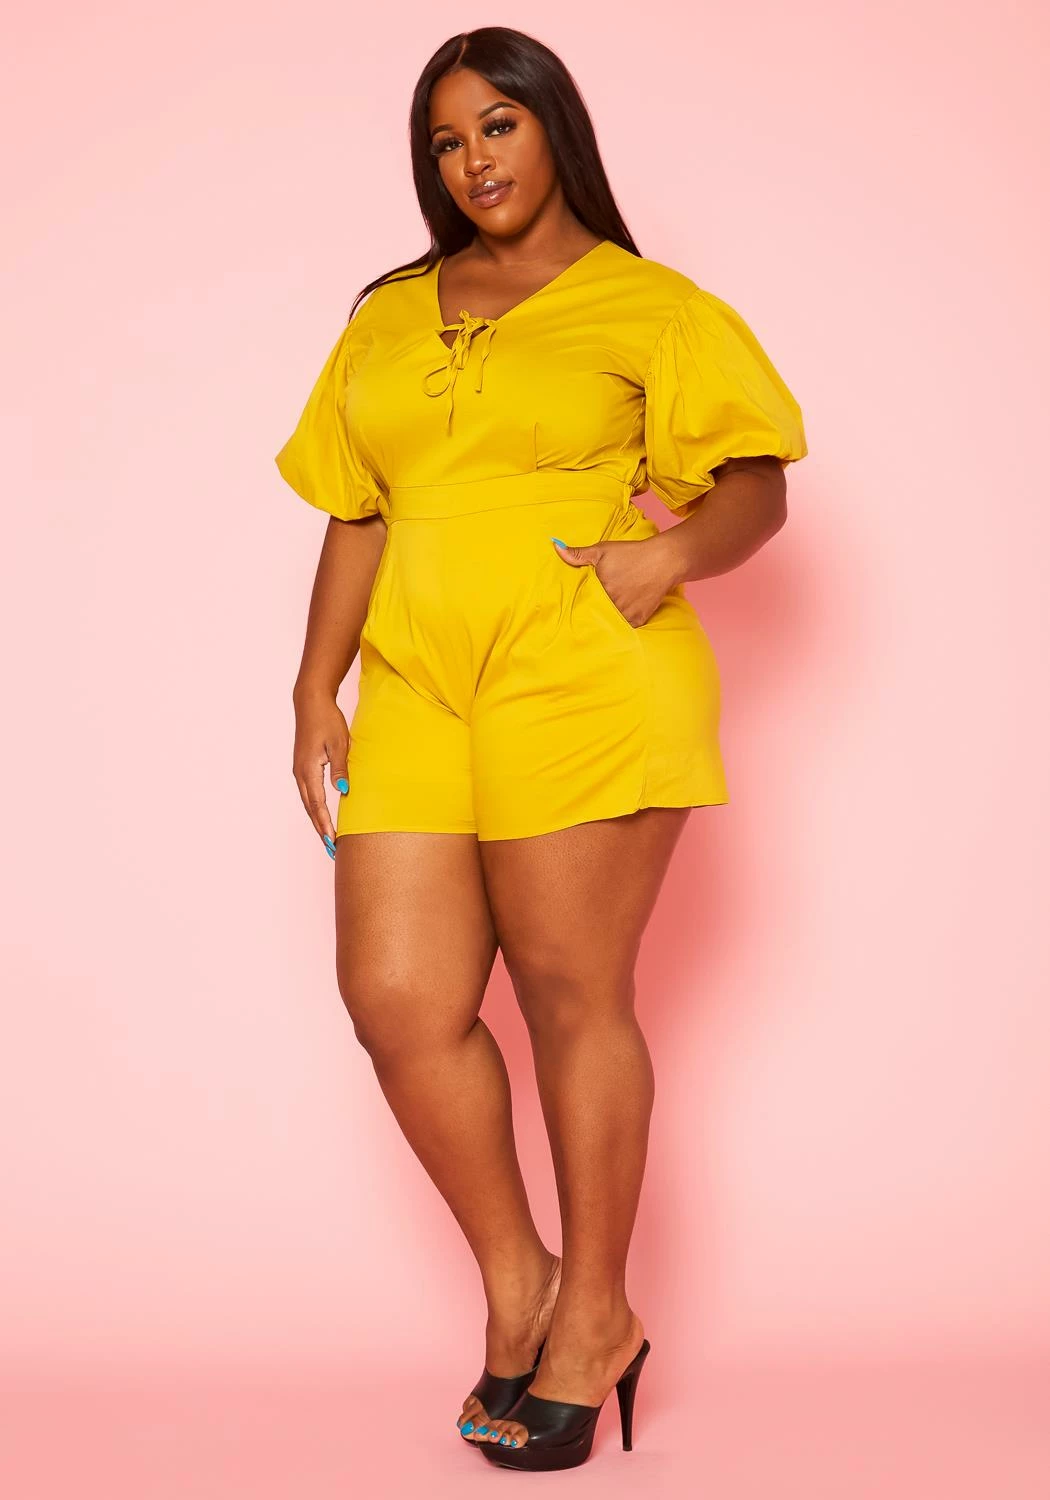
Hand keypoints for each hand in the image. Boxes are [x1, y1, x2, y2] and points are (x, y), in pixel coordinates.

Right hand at [292, 690, 349, 859]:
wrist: (311, 702)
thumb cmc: (327, 720)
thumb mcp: (340, 744)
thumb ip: (341, 769)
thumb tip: (343, 792)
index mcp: (308, 770)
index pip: (317, 805)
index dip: (325, 825)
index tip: (333, 842)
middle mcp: (300, 774)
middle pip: (310, 809)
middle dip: (320, 829)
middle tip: (331, 850)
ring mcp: (299, 771)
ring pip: (308, 803)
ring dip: (317, 821)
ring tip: (328, 838)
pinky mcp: (302, 767)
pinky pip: (308, 793)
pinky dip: (315, 808)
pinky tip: (322, 815)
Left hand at [551, 533, 676, 626]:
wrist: (664, 560)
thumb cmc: (631, 553)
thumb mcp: (602, 550)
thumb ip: (577, 554)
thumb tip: (555, 546)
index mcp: (600, 588)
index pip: (581, 603)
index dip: (578, 605)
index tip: (575, 608)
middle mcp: (612, 603)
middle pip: (595, 614)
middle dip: (590, 614)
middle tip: (585, 617)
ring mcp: (626, 613)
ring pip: (608, 623)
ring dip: (604, 621)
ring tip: (600, 620)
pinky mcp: (638, 620)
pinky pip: (624, 628)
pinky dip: (620, 625)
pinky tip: (615, 623)